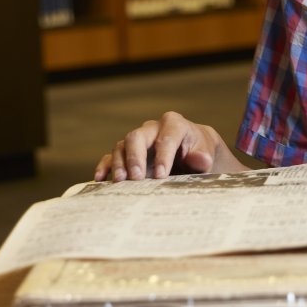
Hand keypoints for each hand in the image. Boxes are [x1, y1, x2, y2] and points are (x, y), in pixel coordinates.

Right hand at [93, 112, 244, 181]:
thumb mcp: (206, 154)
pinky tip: (100, 179)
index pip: (166, 138)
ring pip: (122, 146)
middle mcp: (152, 128)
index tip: (162, 175)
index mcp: (174, 124)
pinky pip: (112, 156)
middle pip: (137, 137)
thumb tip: (200, 159)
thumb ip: (203, 156)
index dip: (163, 156)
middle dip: (135, 157)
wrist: (194, 151)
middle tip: (137, 178)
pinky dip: (106, 166)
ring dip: (120, 164)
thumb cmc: (201, 152)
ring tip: (120, 181)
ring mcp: (138, 140)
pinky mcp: (128, 153)